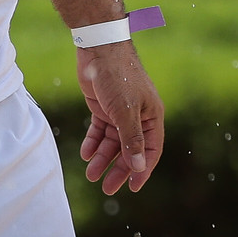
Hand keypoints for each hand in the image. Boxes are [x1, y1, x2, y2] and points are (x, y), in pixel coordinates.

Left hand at [77, 41, 164, 194]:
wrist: (98, 47)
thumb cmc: (118, 76)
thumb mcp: (125, 111)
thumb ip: (132, 139)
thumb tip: (140, 167)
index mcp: (152, 117)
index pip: (150, 150)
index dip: (142, 170)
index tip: (133, 189)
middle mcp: (138, 116)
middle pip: (130, 150)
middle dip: (119, 169)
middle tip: (107, 188)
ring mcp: (120, 111)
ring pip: (112, 142)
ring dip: (102, 158)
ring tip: (91, 175)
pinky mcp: (103, 106)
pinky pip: (99, 130)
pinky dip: (93, 142)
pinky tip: (85, 154)